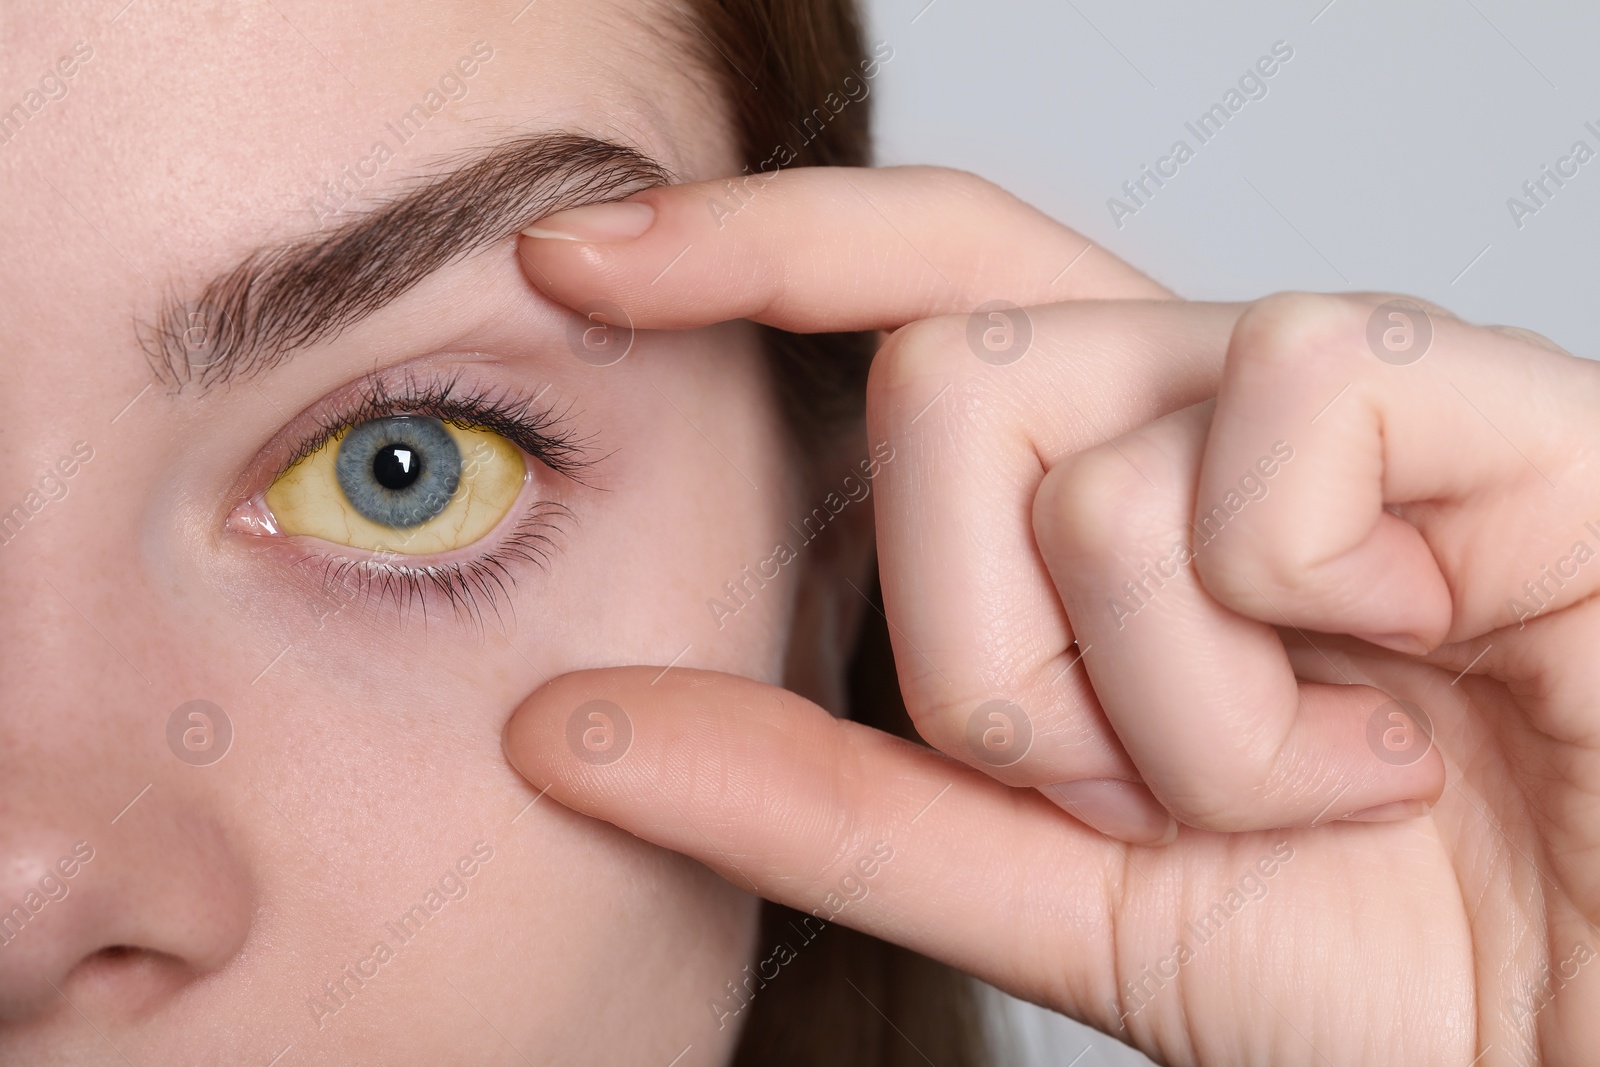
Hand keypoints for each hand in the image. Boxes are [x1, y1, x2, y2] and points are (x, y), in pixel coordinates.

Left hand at [506, 167, 1599, 1062]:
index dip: (750, 247)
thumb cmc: (1379, 955)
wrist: (1595, 1027)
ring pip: (1081, 441)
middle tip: (1143, 795)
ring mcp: (1348, 393)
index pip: (915, 293)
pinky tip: (1416, 697)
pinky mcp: (1489, 398)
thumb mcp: (1055, 887)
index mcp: (1123, 489)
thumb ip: (825, 801)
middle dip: (992, 657)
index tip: (576, 262)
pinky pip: (1281, 409)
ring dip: (1161, 701)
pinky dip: (1297, 623)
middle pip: (946, 381)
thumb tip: (564, 724)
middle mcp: (1218, 406)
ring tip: (1309, 783)